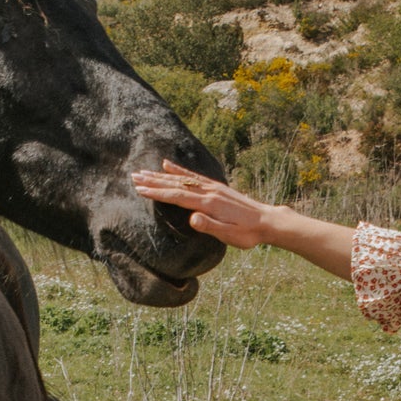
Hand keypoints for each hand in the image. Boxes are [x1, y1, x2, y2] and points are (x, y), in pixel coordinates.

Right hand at [131, 161, 278, 249]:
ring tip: (144, 171)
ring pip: (182, 178)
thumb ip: (211, 226)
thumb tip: (192, 219)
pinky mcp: (216, 187)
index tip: (140, 190)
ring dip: (161, 174)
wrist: (267, 220)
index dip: (157, 193)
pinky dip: (179, 169)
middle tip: (133, 177)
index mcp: (209, 204)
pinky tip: (168, 164)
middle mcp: (209, 191)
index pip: (177, 196)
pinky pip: (193, 176)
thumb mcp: (230, 235)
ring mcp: (212, 187)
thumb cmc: (248, 233)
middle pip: (176, 183)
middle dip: (153, 180)